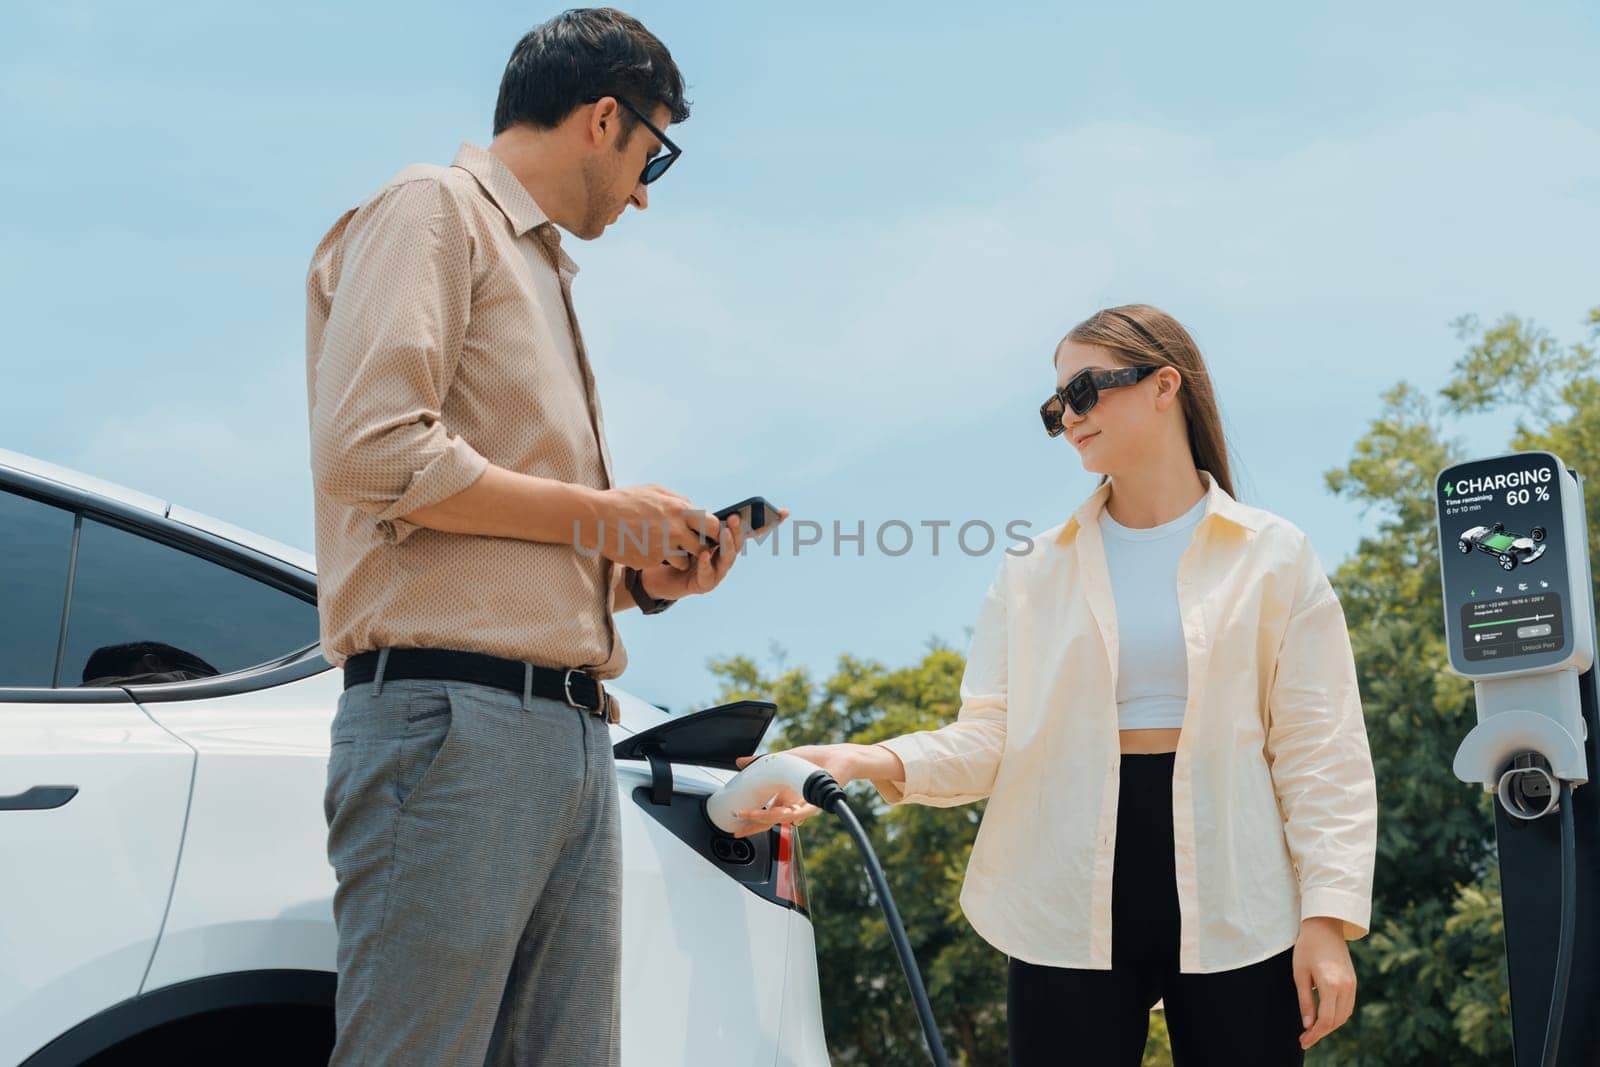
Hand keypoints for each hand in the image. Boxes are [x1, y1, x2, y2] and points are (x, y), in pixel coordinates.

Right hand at [590, 484, 719, 570]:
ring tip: (662, 548)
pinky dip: (656, 560)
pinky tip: (643, 549)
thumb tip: (692, 507)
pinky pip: (661, 564)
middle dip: (698, 549)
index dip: (714, 532)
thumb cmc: (625, 501)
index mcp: (680, 509)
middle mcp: (676, 529)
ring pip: (684, 561)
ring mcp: (663, 547)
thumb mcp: (654, 491)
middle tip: (689, 546)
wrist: (597, 517)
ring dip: (678, 558)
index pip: (713, 525)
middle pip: (702, 547)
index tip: (710, 535)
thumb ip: (677, 500)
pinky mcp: (650, 560)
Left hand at [634, 507, 790, 602]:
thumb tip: (711, 506)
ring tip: (723, 532)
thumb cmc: (677, 551)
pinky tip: (704, 555)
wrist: (659, 576)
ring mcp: (717, 573)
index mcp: (725, 543)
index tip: (783, 512)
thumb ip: (702, 522)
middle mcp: (725, 558)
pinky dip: (707, 564)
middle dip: (738, 530)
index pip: (749, 531)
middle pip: (738, 543)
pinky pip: (708, 575)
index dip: (767, 522)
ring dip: (727, 545)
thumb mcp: (690, 532)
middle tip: (734, 518)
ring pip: (727, 559)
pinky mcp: (704, 585)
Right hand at [726, 743, 858, 837]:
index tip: (736, 819)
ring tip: (749, 815)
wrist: (838, 758)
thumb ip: (760, 762)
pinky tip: (778, 814)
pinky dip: (787, 814)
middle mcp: (792, 803)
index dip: (750, 817)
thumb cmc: (813, 759)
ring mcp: (802, 805)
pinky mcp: (814, 804)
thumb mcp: (781, 758)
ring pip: (780, 818)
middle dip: (753, 826)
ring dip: (764, 818)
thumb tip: (739, 762)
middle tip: (739, 830)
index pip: (764, 811)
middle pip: (769, 820)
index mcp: (783, 795)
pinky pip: (798, 813)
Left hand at [1293, 916, 1356, 1049]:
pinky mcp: (1354, 981)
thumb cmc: (1307, 948)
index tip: (1303, 1041)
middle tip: (1305, 1039)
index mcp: (1331, 984)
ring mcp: (1352, 984)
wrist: (1324, 926)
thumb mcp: (1300, 975)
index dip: (1314, 1034)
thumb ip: (1305, 1002)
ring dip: (1330, 1026)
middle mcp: (1346, 986)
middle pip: (1336, 1020)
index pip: (1325, 1019)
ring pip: (1344, 1015)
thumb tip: (1307, 1025)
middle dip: (1321, 1033)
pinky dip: (1338, 1016)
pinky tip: (1325, 1018)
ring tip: (1313, 1031)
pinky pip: (1348, 1006)